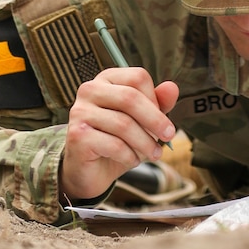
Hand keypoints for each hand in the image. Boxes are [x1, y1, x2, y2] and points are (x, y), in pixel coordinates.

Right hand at [59, 68, 178, 199]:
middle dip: (155, 120)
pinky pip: (114, 145)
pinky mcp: (77, 135)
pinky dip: (130, 156)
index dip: (155, 100)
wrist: (92, 170)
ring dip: (145, 143)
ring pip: (124, 124)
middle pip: (130, 97)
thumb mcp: (144, 121)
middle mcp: (90, 90)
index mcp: (107, 79)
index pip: (138, 77)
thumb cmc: (118, 140)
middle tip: (168, 136)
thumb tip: (172, 87)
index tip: (164, 120)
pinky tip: (132, 160)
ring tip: (153, 154)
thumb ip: (158, 103)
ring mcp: (80, 112)